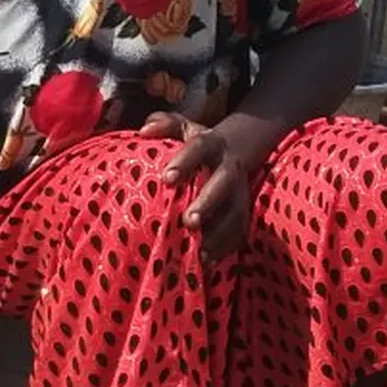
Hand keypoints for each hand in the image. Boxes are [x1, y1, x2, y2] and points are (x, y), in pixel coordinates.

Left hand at [140, 112, 251, 260]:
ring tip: (200, 251)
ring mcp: (239, 191)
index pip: (198, 149)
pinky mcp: (244, 210)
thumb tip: (143, 132)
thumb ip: (164, 124)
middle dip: (208, 202)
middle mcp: (228, 168)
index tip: (167, 178)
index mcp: (210, 144)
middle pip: (222, 184)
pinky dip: (225, 247)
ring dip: (219, 232)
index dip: (185, 162)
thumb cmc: (195, 144)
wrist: (235, 152)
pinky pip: (239, 230)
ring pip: (235, 211)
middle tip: (190, 221)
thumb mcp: (183, 128)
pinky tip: (207, 262)